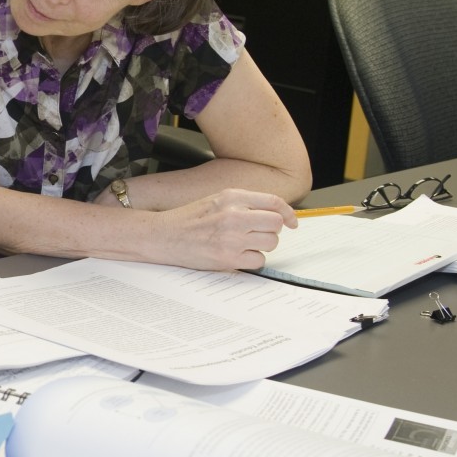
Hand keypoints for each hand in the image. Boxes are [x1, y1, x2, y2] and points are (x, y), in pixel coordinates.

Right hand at [151, 189, 296, 271]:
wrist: (163, 236)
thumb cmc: (188, 219)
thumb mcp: (217, 199)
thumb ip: (245, 203)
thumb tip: (276, 214)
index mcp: (232, 197)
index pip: (274, 202)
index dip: (288, 213)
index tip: (292, 222)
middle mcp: (234, 215)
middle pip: (276, 224)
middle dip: (270, 231)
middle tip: (257, 234)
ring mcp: (231, 238)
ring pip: (270, 243)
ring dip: (261, 246)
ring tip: (242, 244)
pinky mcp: (228, 258)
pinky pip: (258, 260)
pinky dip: (251, 260)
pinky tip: (236, 255)